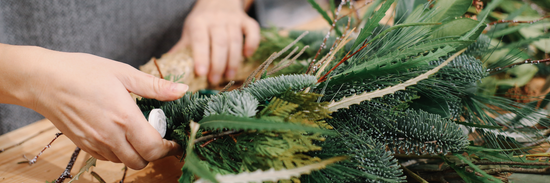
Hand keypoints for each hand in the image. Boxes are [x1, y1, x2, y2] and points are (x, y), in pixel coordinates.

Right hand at [0, 44, 186, 169]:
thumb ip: (154, 86)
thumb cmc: (82, 71)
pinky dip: (119, 152)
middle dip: (154, 153)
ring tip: (137, 133)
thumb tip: (182, 91)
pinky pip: (108, 157)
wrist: (42, 80)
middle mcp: (110, 135)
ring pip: (124, 162)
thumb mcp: (123, 72)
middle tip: (158, 137)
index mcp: (124, 118)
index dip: (169, 148)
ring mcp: (95, 143)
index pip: (154, 148)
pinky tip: (118, 133)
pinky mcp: (83, 145)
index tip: (174, 140)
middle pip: (141, 161)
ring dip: (136, 153)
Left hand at [169, 0, 260, 84]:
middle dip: (217, 64)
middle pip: (220, 43)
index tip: (201, 73)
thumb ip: (182, 50)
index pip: (200, 40)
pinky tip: (247, 55)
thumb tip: (168, 70)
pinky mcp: (246, 20)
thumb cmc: (202, 21)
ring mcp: (233, 19)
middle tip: (214, 80)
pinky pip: (252, 31)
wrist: (218, 0)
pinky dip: (252, 43)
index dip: (201, 57)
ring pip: (235, 40)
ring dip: (233, 60)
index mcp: (199, 22)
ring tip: (228, 76)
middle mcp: (216, 19)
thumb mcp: (189, 31)